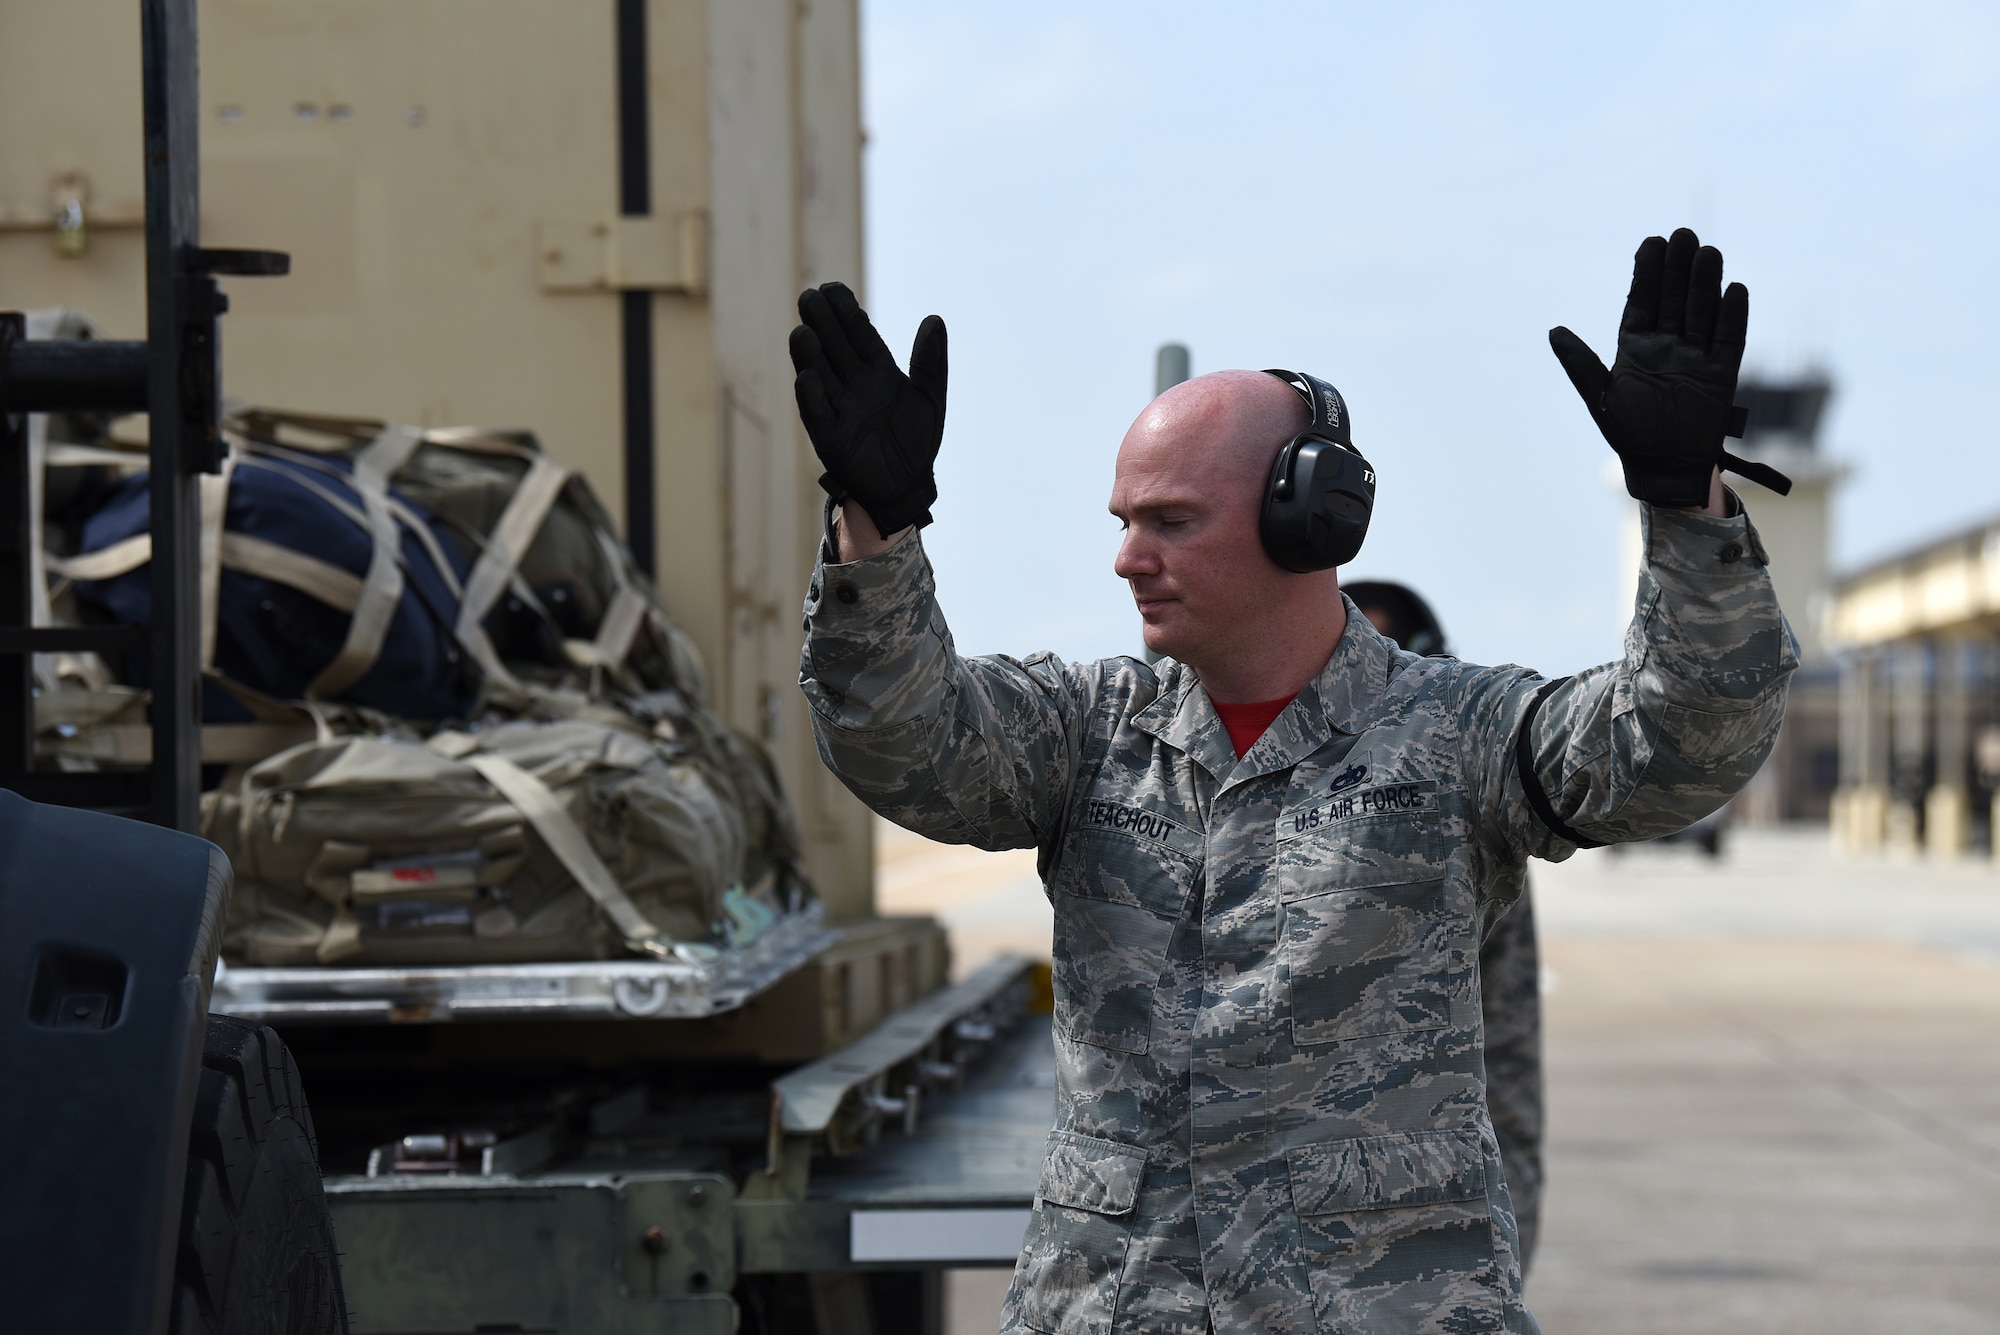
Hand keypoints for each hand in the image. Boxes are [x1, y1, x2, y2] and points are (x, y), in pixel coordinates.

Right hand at [789, 282, 947, 534]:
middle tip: (810, 297)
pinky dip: (812, 397)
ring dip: (811, 354)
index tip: (832, 288)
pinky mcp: (830, 437)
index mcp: (877, 372)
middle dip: (824, 324)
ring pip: (821, 375)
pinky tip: (808, 377)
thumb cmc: (916, 441)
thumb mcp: (930, 397)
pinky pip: (818, 414)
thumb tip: (935, 319)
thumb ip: (931, 361)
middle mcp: (853, 385)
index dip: (846, 312)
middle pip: (835, 348)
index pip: (859, 334)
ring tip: (803, 332)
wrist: (907, 486)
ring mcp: (839, 409)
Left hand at [1549, 229, 1753, 507]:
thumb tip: (1554, 331)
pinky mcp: (1723, 372)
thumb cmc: (1629, 436)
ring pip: (1702, 311)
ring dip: (1704, 282)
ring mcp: (1697, 356)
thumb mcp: (1601, 398)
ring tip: (1706, 252)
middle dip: (1677, 268)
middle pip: (1675, 298)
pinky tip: (1733, 290)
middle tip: (1682, 234)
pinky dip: (1732, 315)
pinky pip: (1730, 338)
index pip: (1642, 302)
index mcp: (1635, 348)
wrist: (1665, 467)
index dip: (1647, 273)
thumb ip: (1581, 364)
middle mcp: (1667, 346)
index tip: (1651, 242)